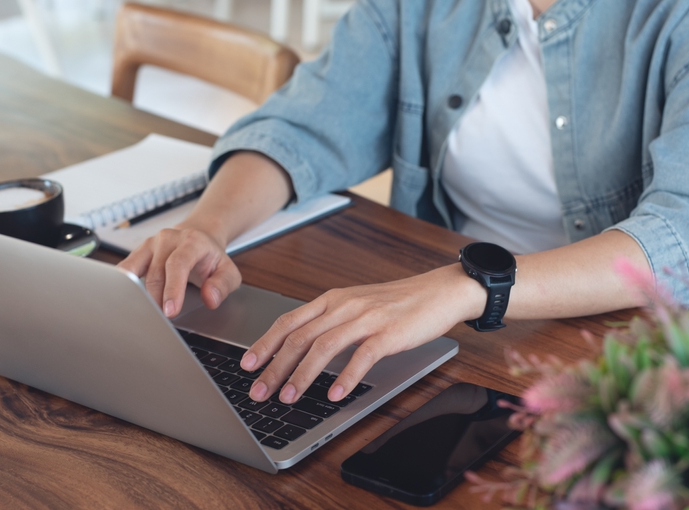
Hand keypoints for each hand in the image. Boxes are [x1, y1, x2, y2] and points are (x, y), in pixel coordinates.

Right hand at [118, 225, 241, 317]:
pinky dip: (123, 285)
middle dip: (156, 301)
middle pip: (156, 273)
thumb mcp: (229, 271)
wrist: (199, 235)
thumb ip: (223, 285)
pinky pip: (125, 268)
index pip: (178, 264)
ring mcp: (150, 244)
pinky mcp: (138, 252)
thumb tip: (210, 298)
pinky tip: (123, 299)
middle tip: (160, 322)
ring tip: (144, 315)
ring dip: (139, 297)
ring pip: (136, 272)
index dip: (172, 289)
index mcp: (192, 241)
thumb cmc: (211, 257)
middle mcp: (168, 239)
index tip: (170, 312)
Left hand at [239, 263, 486, 403]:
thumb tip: (300, 350)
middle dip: (274, 367)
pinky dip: (345, 377)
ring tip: (289, 397)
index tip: (247, 365)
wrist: (440, 291)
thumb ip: (331, 322)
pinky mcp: (389, 333)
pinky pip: (362, 356)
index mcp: (333, 299)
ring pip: (324, 347)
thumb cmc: (399, 303)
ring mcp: (367, 318)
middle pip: (299, 337)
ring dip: (302, 375)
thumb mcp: (357, 306)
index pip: (289, 321)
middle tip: (259, 391)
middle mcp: (345, 305)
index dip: (265, 344)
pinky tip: (334, 395)